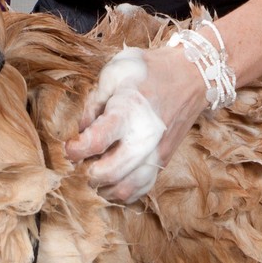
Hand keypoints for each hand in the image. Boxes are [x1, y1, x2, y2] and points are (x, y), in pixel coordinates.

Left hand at [63, 45, 206, 203]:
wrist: (191, 76)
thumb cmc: (150, 71)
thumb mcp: (115, 72)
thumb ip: (94, 102)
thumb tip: (81, 130)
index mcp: (129, 112)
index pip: (97, 141)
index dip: (75, 149)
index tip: (70, 146)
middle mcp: (145, 138)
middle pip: (109, 173)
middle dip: (87, 171)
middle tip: (82, 161)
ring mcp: (156, 154)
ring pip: (124, 189)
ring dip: (103, 186)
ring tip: (95, 171)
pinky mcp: (163, 162)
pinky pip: (141, 190)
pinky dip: (122, 191)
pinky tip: (113, 179)